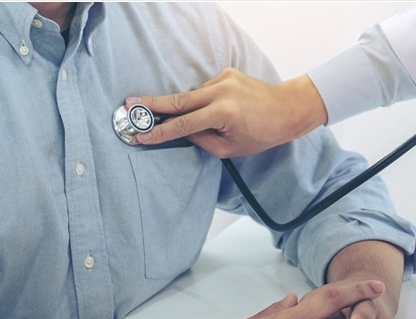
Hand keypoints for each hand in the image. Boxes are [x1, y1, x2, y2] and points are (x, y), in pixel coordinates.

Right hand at [126, 68, 327, 157]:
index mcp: (224, 113)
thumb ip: (203, 141)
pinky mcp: (226, 73)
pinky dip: (200, 101)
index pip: (184, 125)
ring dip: (180, 106)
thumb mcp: (231, 149)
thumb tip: (182, 131)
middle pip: (179, 100)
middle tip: (129, 105)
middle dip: (151, 105)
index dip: (160, 132)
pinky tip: (207, 109)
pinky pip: (204, 90)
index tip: (141, 135)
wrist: (287, 109)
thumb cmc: (262, 134)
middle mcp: (222, 91)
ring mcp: (224, 79)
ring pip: (192, 96)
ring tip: (168, 114)